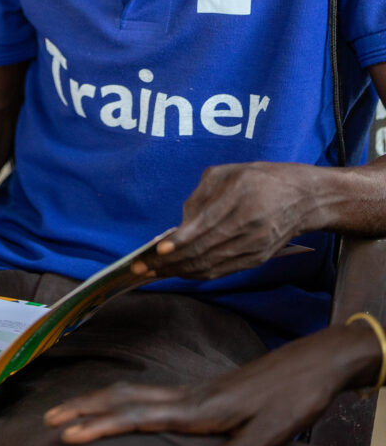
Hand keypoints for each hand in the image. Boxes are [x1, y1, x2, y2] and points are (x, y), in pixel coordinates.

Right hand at [44, 323, 380, 445]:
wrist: (310, 364)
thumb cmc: (290, 398)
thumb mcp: (267, 432)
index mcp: (199, 407)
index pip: (136, 415)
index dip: (99, 425)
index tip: (66, 433)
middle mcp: (189, 396)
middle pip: (125, 398)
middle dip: (86, 408)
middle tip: (50, 419)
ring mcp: (193, 392)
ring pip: (134, 393)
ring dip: (99, 401)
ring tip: (71, 411)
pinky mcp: (202, 394)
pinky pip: (149, 397)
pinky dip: (123, 400)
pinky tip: (120, 408)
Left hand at [134, 162, 317, 280]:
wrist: (303, 198)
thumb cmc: (259, 178)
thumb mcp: (227, 172)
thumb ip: (200, 196)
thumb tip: (179, 225)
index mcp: (240, 199)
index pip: (205, 226)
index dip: (180, 240)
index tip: (158, 248)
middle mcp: (248, 227)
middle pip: (204, 250)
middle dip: (169, 261)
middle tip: (141, 266)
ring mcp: (253, 247)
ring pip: (211, 265)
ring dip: (178, 271)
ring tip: (152, 272)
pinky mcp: (256, 260)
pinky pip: (222, 271)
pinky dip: (197, 274)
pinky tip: (177, 271)